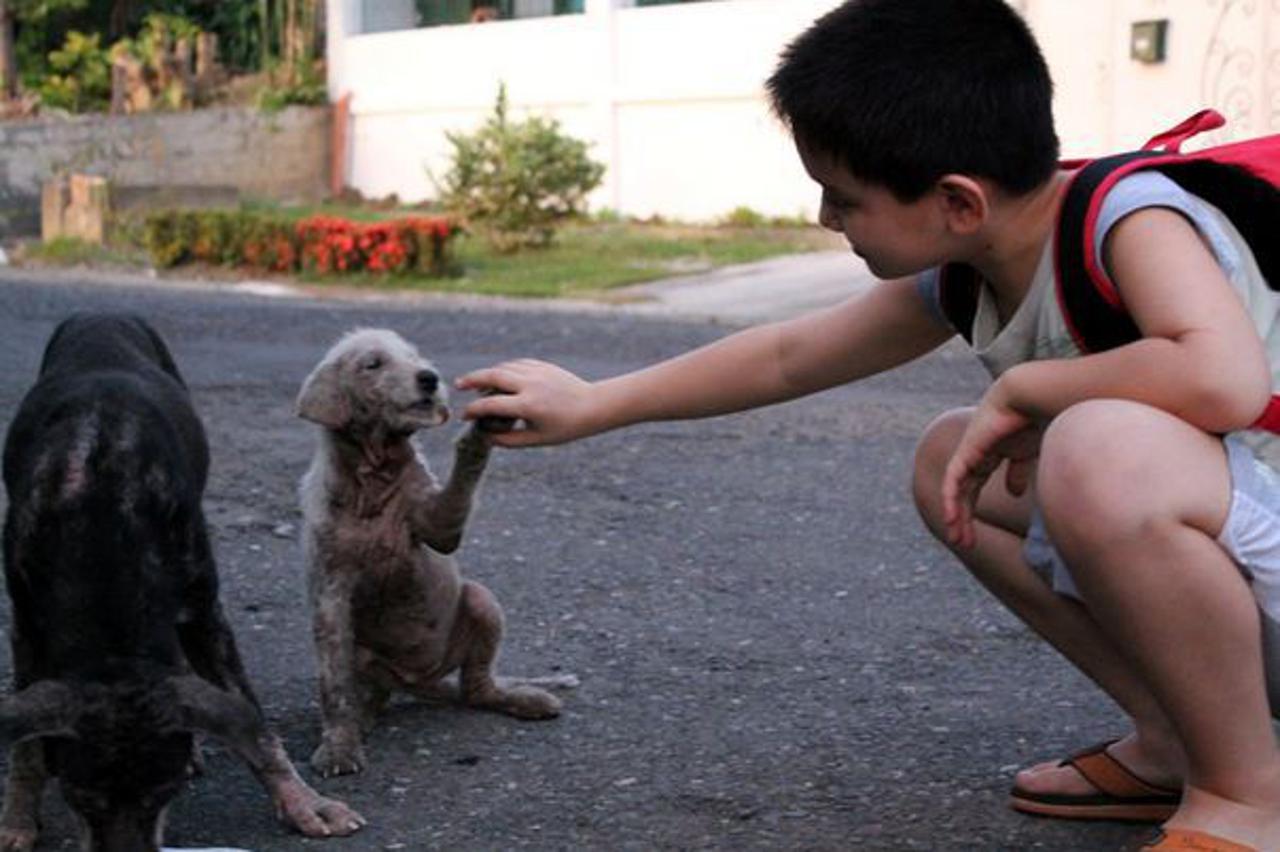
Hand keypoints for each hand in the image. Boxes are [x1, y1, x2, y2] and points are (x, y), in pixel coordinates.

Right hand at [455, 359, 599, 446]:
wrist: (593, 406)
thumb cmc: (566, 428)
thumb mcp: (537, 439)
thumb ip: (509, 440)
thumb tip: (486, 437)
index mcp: (527, 405)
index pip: (490, 405)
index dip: (473, 410)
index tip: (463, 415)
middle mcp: (529, 384)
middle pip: (492, 376)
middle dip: (472, 380)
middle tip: (457, 386)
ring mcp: (536, 372)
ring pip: (503, 367)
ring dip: (487, 374)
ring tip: (474, 382)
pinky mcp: (542, 365)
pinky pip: (516, 363)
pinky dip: (504, 369)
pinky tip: (498, 376)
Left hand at [941, 384, 1039, 548]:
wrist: (1028, 397)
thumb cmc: (1032, 420)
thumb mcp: (1026, 454)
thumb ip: (1018, 472)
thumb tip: (1014, 493)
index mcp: (988, 456)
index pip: (973, 488)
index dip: (973, 511)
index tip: (975, 536)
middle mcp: (974, 456)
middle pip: (963, 494)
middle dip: (963, 519)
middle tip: (964, 544)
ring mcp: (968, 453)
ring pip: (956, 491)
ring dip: (956, 515)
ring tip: (958, 538)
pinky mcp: (966, 452)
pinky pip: (954, 480)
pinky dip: (952, 500)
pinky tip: (952, 517)